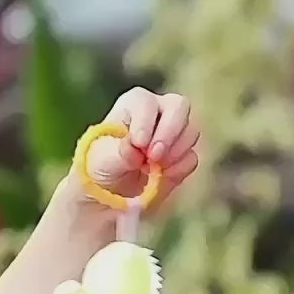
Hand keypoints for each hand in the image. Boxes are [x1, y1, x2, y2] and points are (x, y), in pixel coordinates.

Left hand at [72, 88, 200, 209]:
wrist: (112, 190)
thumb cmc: (102, 164)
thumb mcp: (103, 159)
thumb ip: (120, 151)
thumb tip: (135, 146)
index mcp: (136, 103)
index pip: (148, 103)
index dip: (146, 122)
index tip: (138, 143)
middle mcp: (159, 111)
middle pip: (180, 106)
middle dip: (169, 133)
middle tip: (154, 156)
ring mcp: (175, 132)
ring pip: (190, 132)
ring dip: (173, 153)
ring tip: (151, 168)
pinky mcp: (183, 155)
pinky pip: (191, 158)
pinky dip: (178, 169)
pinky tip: (161, 177)